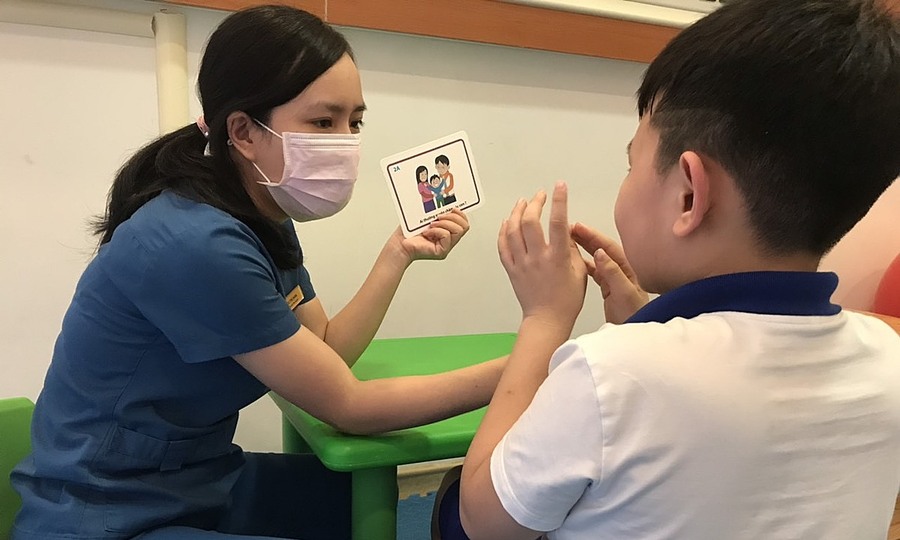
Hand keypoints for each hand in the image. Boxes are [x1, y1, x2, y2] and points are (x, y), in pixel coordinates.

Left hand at [398, 208, 469, 261]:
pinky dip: (437, 230)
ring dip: (445, 223)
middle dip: (453, 217)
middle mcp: (448, 240)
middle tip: (439, 216)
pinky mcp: (441, 252)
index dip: (460, 214)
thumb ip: (437, 213)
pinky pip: (447, 236)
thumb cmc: (409, 233)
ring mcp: (446, 247)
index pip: (463, 223)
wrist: (399, 244)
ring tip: (432, 224)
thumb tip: (445, 203)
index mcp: (447, 231)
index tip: (452, 208)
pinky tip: (427, 232)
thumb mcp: (426, 218)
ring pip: (458, 230)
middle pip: (464, 226)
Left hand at [498, 183, 586, 328]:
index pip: (558, 223)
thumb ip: (572, 248)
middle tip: (540, 195)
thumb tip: (566, 230)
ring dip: (517, 212)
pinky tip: (507, 221)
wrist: (546, 319)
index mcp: (557, 258)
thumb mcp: (579, 272)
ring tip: (522, 202)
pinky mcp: (511, 270)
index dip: (559, 201)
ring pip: (512, 231)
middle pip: (530, 222)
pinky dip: (503, 231)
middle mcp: (537, 258)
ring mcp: (521, 264)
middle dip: (535, 203)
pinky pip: (502, 246)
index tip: (559, 186)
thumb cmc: (567, 299)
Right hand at [571, 223, 648, 323]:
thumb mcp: (624, 292)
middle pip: (602, 249)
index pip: (608, 247)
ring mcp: (614, 278)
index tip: (579, 228)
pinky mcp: (608, 287)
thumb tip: (600, 253)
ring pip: (596, 258)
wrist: (635, 330)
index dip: (593, 235)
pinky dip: (584, 264)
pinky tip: (574, 261)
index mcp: (627, 268)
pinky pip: (594, 271)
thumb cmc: (634, 314)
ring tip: (569, 240)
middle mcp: (621, 270)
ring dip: (584, 248)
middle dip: (586, 237)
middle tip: (570, 229)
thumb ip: (613, 272)